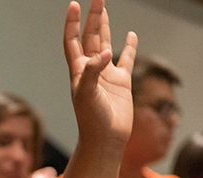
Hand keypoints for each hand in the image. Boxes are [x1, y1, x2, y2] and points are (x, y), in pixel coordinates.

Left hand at [64, 0, 137, 147]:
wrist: (104, 140)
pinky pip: (126, 60)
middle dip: (93, 19)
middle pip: (91, 38)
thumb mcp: (86, 95)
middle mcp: (91, 70)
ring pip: (106, 45)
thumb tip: (105, 53)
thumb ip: (92, 72)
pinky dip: (129, 47)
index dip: (72, 24)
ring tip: (104, 11)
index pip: (73, 41)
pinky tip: (131, 35)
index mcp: (78, 71)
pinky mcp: (121, 83)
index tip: (74, 5)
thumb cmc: (91, 120)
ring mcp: (106, 75)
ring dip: (105, 28)